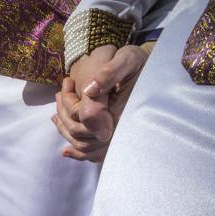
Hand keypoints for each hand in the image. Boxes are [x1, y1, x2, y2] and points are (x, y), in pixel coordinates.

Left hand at [54, 45, 149, 161]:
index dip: (70, 100)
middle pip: (79, 131)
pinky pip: (95, 156)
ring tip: (57, 114)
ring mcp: (119, 140)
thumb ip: (110, 72)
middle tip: (59, 93)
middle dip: (64, 112)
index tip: (68, 82)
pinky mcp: (117, 144)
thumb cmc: (140, 66)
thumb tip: (88, 90)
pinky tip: (66, 150)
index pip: (85, 115)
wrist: (157, 77)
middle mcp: (120, 130)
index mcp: (121, 112)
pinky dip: (79, 153)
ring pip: (83, 145)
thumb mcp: (127, 59)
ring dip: (65, 130)